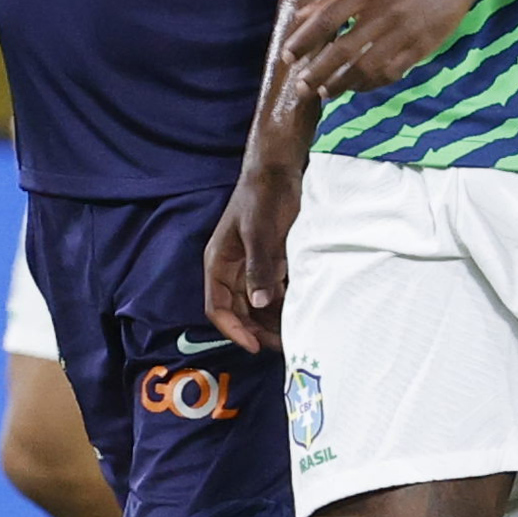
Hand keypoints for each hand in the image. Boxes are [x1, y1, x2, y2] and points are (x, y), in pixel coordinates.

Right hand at [203, 159, 304, 352]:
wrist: (280, 170)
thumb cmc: (264, 196)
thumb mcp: (259, 230)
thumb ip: (259, 266)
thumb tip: (258, 303)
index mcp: (218, 263)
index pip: (217, 307)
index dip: (234, 330)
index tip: (254, 347)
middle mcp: (232, 269)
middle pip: (238, 312)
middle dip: (256, 331)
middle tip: (282, 346)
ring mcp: (251, 267)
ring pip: (255, 306)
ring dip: (270, 322)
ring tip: (293, 335)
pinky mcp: (270, 263)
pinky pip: (272, 292)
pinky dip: (283, 306)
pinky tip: (300, 314)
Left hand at [279, 0, 497, 98]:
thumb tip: (299, 17)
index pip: (326, 21)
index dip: (304, 42)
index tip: (287, 57)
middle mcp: (382, 13)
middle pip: (343, 51)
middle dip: (318, 72)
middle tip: (301, 87)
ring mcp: (403, 33)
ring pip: (366, 68)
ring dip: (342, 84)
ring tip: (324, 92)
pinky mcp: (421, 47)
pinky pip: (390, 73)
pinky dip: (370, 84)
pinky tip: (356, 88)